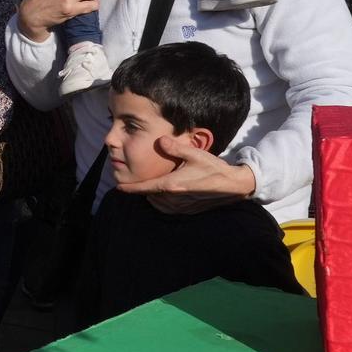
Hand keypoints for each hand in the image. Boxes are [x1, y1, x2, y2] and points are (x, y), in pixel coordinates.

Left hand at [114, 135, 255, 210]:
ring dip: (154, 196)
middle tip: (141, 181)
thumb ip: (175, 148)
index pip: (145, 188)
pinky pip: (168, 209)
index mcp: (172, 185)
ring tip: (155, 186)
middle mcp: (174, 199)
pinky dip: (163, 203)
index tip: (119, 188)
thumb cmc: (213, 168)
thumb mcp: (194, 154)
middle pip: (150, 196)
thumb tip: (160, 140)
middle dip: (144, 189)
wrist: (232, 185)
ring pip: (158, 204)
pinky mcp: (187, 211)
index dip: (131, 188)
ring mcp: (181, 207)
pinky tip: (167, 194)